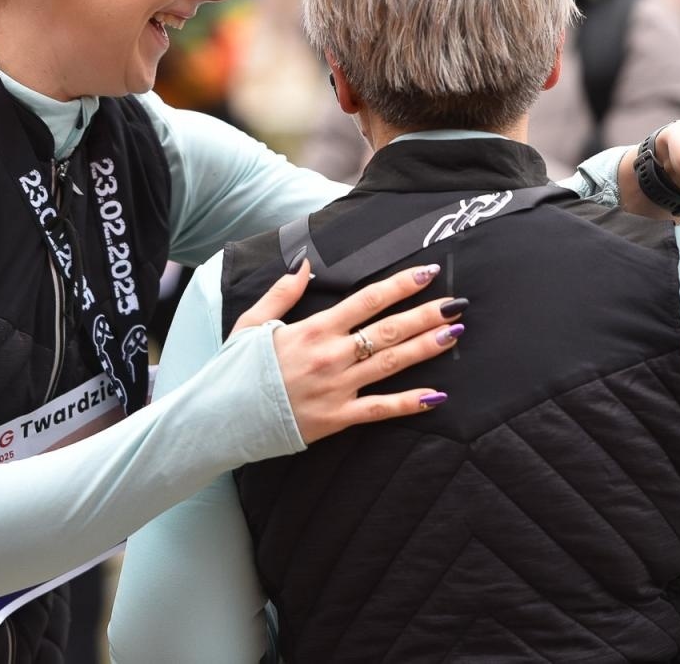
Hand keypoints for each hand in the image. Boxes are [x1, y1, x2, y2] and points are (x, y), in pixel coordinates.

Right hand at [232, 261, 461, 442]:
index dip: (400, 285)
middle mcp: (331, 355)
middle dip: (426, 315)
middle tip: (457, 304)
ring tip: (453, 333)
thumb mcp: (253, 322)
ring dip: (425, 348)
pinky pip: (380, 409)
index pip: (367, 300)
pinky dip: (410, 403)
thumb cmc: (237, 370)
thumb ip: (283, 291)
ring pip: (391, 363)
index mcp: (314, 329)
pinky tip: (437, 396)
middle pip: (389, 329)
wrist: (222, 417)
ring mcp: (337, 388)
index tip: (427, 273)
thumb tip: (304, 262)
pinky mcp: (337, 418)